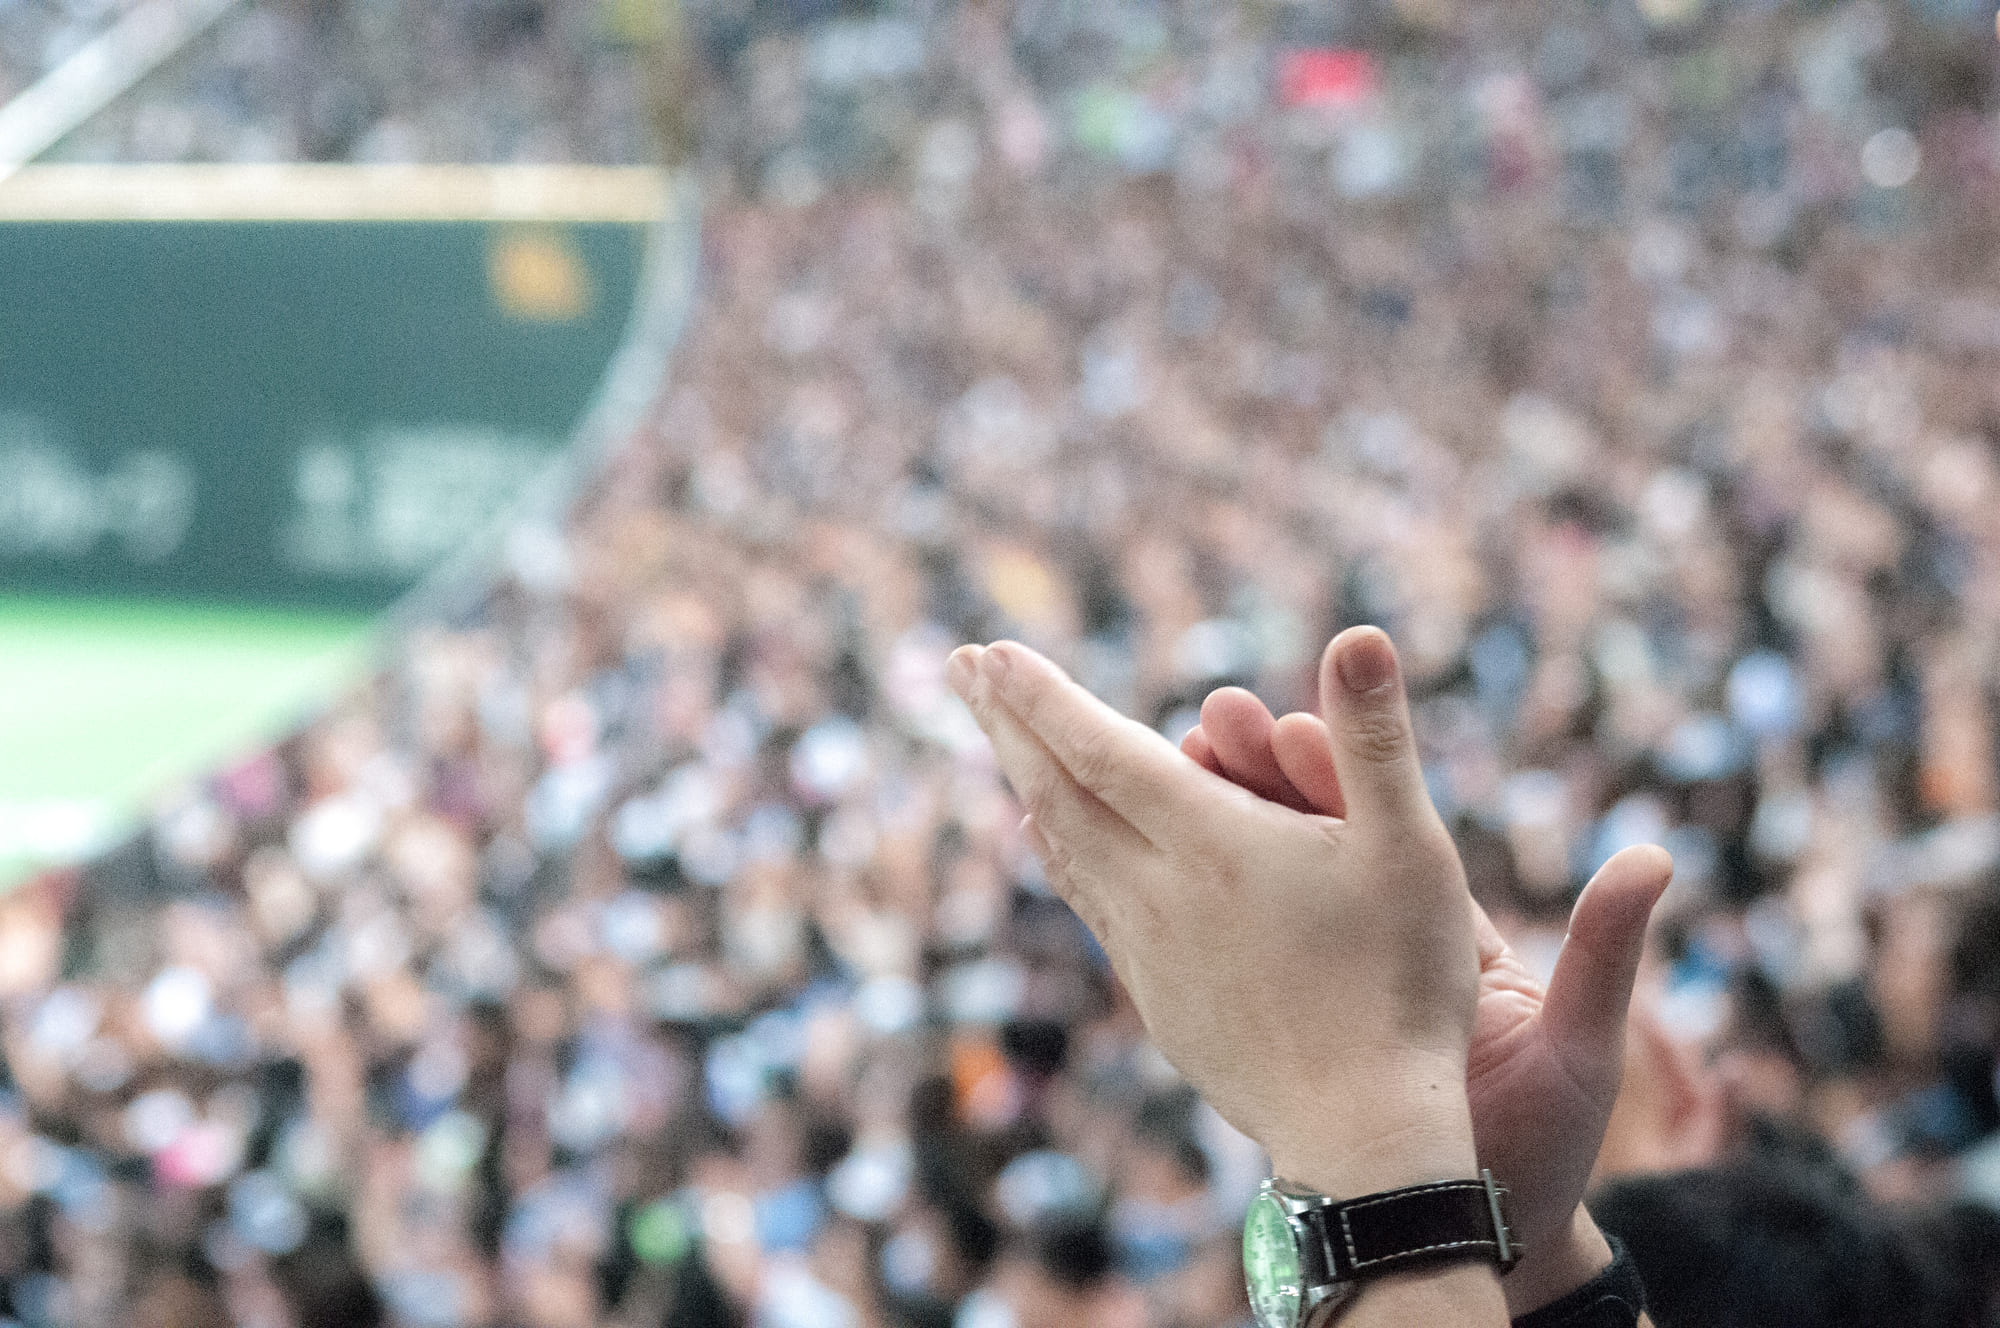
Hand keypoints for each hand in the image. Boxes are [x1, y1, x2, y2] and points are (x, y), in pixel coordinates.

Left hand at [946, 628, 1483, 1199]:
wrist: (1360, 1137)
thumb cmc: (1399, 986)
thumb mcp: (1411, 849)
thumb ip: (1374, 738)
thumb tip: (1360, 633)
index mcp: (1209, 846)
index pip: (1099, 751)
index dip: (1043, 697)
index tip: (992, 652)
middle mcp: (1157, 892)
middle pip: (1056, 792)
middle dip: (1006, 721)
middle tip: (961, 664)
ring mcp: (1147, 950)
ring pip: (1064, 850)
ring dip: (1026, 782)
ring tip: (1001, 742)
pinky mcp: (1156, 996)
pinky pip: (1090, 901)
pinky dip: (1061, 852)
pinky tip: (1060, 843)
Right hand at [1183, 683, 1672, 1313]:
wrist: (1488, 1227)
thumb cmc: (1548, 1147)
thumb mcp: (1577, 1050)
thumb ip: (1604, 956)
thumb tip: (1653, 856)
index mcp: (1445, 935)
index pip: (1387, 836)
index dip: (1337, 778)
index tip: (1292, 726)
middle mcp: (1382, 944)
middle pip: (1310, 844)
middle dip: (1255, 780)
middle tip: (1205, 725)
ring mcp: (1330, 981)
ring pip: (1263, 892)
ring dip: (1211, 832)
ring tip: (1155, 775)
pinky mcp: (1291, 1026)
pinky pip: (1238, 956)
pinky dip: (1190, 912)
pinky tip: (1136, 874)